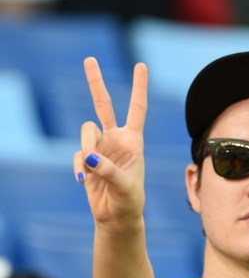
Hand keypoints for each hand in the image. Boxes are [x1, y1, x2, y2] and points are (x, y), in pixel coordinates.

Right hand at [73, 57, 147, 226]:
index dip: (139, 87)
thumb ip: (109, 170)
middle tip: (89, 59)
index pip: (137, 109)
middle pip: (104, 105)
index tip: (140, 65)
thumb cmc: (129, 202)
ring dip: (86, 147)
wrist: (117, 218)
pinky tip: (82, 180)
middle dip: (95, 83)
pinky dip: (79, 166)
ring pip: (86, 131)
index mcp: (133, 141)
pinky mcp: (86, 160)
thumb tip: (89, 156)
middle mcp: (116, 140)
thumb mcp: (125, 187)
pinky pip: (78, 155)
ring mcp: (100, 148)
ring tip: (91, 169)